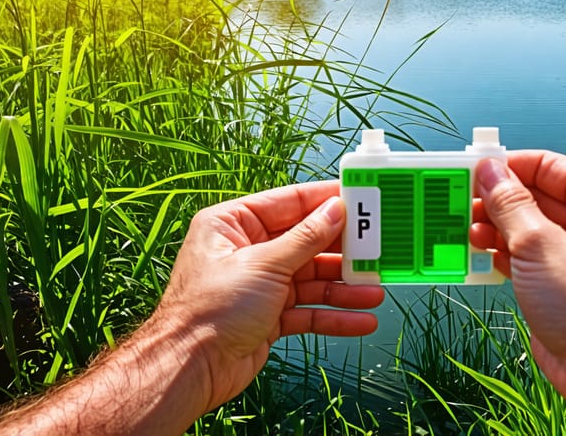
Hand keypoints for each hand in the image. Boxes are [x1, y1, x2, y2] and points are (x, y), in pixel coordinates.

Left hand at [156, 181, 384, 410]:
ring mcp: (260, 285)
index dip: (326, 201)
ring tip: (374, 293)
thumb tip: (336, 209)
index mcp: (234, 224)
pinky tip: (361, 320)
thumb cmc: (211, 308)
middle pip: (306, 243)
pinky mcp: (269, 316)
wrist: (190, 368)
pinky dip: (333, 316)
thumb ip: (305, 237)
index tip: (359, 198)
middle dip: (341, 251)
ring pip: (312, 280)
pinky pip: (308, 310)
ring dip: (343, 288)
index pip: (289, 203)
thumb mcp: (264, 264)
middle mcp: (247, 251)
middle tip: (376, 249)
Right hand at [470, 151, 565, 407]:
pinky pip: (538, 264)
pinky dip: (510, 257)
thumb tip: (490, 171)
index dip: (519, 166)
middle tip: (467, 200)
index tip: (484, 168)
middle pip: (549, 202)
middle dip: (505, 201)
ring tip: (468, 231)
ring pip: (540, 235)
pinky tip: (482, 255)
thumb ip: (511, 205)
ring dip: (502, 230)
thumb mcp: (541, 246)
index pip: (562, 171)